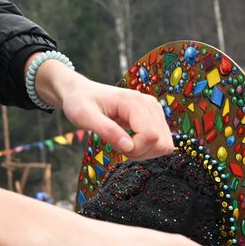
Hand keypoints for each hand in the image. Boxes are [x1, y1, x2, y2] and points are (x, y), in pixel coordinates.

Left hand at [34, 61, 170, 158]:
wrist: (81, 92)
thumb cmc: (79, 103)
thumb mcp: (84, 117)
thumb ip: (107, 131)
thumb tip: (129, 147)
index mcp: (135, 102)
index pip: (151, 136)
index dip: (134, 149)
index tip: (114, 144)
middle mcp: (151, 104)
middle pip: (161, 143)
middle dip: (140, 153)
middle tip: (117, 145)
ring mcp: (155, 110)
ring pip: (164, 145)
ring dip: (143, 152)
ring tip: (121, 142)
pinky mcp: (155, 117)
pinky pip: (160, 142)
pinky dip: (145, 148)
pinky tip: (128, 140)